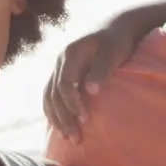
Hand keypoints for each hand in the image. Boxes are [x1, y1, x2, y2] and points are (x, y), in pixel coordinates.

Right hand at [43, 24, 139, 141]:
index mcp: (71, 53)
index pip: (64, 83)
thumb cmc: (117, 41)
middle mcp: (60, 61)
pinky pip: (50, 96)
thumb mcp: (113, 52)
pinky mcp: (61, 75)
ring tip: (68, 137)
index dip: (72, 103)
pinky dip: (53, 112)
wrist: (114, 28)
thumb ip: (102, 70)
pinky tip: (60, 127)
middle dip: (63, 117)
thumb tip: (91, 91)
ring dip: (56, 118)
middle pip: (54, 93)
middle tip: (75, 138)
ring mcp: (58, 68)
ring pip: (49, 96)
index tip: (84, 119)